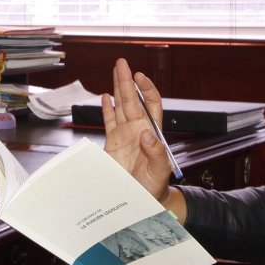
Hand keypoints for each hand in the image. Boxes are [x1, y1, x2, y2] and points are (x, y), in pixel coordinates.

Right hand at [101, 58, 172, 202]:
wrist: (142, 202)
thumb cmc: (155, 187)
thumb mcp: (160, 171)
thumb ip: (156, 152)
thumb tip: (147, 133)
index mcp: (151, 133)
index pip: (151, 104)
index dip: (146, 89)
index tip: (140, 77)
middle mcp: (138, 130)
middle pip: (132, 100)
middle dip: (127, 81)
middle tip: (122, 63)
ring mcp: (125, 136)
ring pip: (120, 106)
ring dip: (117, 89)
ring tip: (115, 71)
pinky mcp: (112, 144)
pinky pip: (109, 122)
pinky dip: (106, 109)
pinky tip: (105, 97)